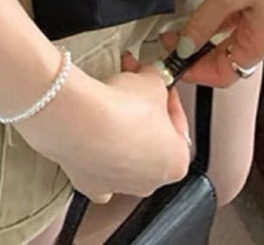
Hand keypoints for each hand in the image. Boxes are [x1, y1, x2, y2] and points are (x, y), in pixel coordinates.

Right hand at [16, 49, 190, 201]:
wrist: (84, 121)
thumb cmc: (122, 110)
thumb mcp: (153, 82)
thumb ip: (158, 82)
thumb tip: (152, 78)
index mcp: (176, 162)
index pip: (179, 125)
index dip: (167, 99)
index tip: (158, 86)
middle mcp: (150, 181)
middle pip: (151, 144)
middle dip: (142, 116)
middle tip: (132, 91)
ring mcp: (119, 185)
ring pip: (124, 160)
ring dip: (120, 134)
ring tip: (107, 103)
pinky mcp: (91, 183)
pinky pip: (96, 172)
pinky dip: (94, 156)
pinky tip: (91, 137)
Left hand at [168, 0, 263, 86]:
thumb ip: (202, 24)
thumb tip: (186, 47)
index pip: (225, 74)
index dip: (196, 71)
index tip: (172, 62)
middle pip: (227, 58)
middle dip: (196, 54)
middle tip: (169, 46)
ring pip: (228, 39)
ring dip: (203, 37)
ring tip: (178, 30)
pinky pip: (233, 20)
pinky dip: (214, 21)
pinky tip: (198, 13)